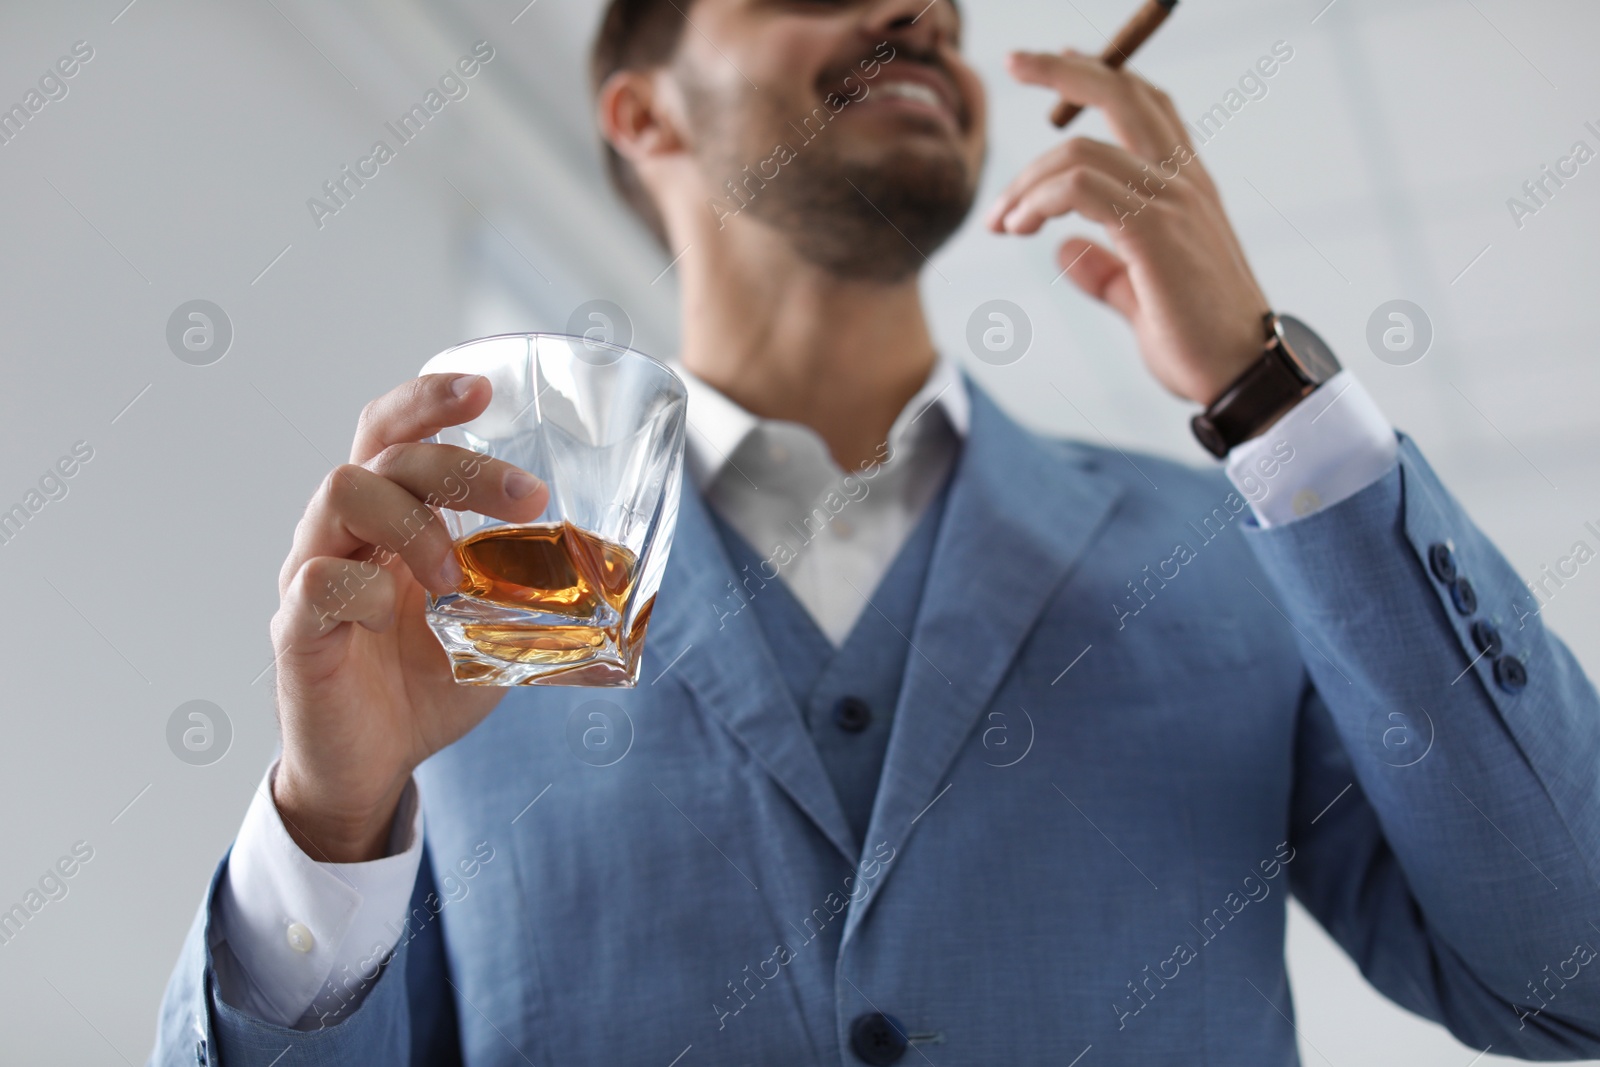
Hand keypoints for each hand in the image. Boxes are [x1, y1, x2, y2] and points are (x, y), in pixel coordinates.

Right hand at [269, 373, 549, 862]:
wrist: (371, 767)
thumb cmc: (427, 684)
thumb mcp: (496, 626)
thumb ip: (534, 586)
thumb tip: (619, 562)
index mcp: (387, 519)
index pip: (393, 431)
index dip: (428, 399)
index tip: (483, 389)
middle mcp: (343, 532)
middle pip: (384, 453)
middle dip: (460, 463)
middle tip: (527, 501)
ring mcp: (312, 574)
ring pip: (341, 493)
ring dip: (413, 523)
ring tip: (452, 577)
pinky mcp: (296, 630)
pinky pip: (317, 580)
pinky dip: (365, 587)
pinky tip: (395, 614)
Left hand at [985, 50, 1269, 406]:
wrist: (1242, 378)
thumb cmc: (1200, 345)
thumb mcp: (1144, 301)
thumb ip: (1107, 272)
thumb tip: (1066, 253)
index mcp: (1187, 189)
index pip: (1146, 105)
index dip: (1100, 76)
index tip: (1054, 63)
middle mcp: (1183, 183)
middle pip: (1122, 93)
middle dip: (1062, 68)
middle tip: (1013, 60)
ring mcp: (1171, 203)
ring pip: (1080, 150)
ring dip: (1025, 181)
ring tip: (1001, 221)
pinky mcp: (1152, 233)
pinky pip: (1078, 188)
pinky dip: (1036, 201)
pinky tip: (1018, 227)